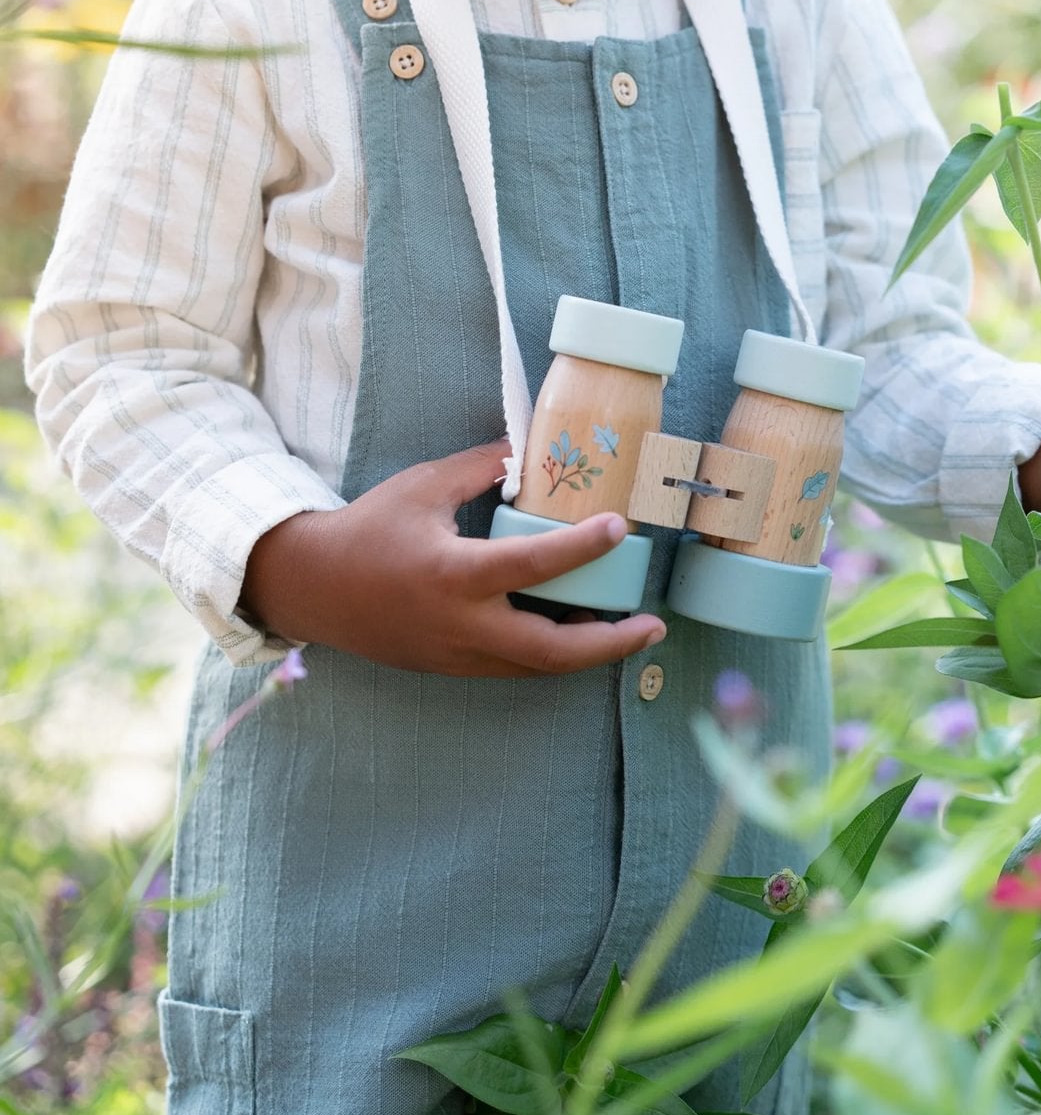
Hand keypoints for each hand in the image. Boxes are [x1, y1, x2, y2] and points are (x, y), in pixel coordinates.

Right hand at [240, 439, 665, 676]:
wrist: (314, 587)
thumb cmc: (369, 529)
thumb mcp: (424, 485)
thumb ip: (482, 467)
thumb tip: (531, 447)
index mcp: (454, 574)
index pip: (533, 565)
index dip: (582, 547)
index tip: (619, 527)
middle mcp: (462, 625)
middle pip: (551, 651)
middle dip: (609, 643)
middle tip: (652, 624)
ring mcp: (458, 655)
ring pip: (536, 667)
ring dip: (586, 652)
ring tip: (626, 627)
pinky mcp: (452, 667)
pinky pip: (512, 666)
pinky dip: (548, 652)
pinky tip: (574, 630)